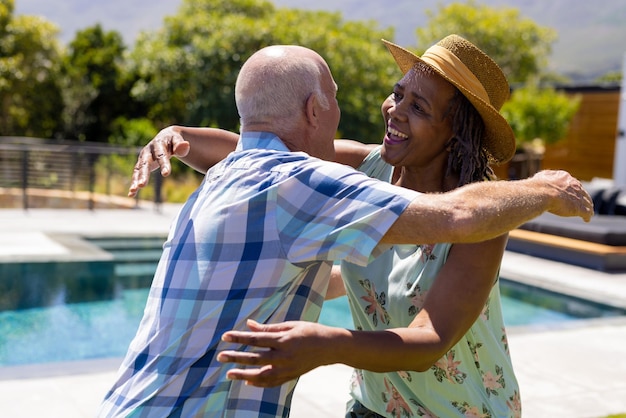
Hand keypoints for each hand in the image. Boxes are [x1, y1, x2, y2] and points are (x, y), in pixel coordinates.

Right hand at [127, 126, 190, 196]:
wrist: (164, 137)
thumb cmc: (173, 140)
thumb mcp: (177, 140)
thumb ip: (180, 145)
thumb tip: (186, 145)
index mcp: (158, 144)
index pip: (161, 155)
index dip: (164, 164)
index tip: (166, 174)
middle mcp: (148, 151)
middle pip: (145, 163)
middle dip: (144, 174)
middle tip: (142, 185)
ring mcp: (143, 158)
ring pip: (138, 170)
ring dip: (136, 180)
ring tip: (134, 190)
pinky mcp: (141, 165)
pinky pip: (136, 175)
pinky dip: (134, 184)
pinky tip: (131, 194)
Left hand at [217, 319, 335, 386]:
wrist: (330, 348)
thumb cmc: (310, 331)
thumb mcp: (290, 325)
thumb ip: (268, 327)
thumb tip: (248, 324)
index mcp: (284, 340)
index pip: (256, 339)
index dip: (239, 338)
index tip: (224, 337)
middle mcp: (284, 357)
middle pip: (255, 358)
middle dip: (236, 357)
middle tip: (220, 356)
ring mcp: (287, 369)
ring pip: (260, 375)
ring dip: (243, 374)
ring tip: (228, 373)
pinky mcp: (290, 376)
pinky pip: (271, 383)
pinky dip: (258, 383)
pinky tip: (247, 380)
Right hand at [533, 170, 593, 221]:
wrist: (542, 193)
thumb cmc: (538, 185)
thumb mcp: (542, 176)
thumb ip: (548, 176)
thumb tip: (546, 178)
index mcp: (567, 179)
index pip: (575, 184)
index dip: (576, 190)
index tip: (576, 193)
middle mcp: (575, 187)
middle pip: (584, 194)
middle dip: (585, 199)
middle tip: (586, 204)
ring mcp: (578, 198)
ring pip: (587, 203)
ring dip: (588, 208)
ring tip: (589, 213)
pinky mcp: (578, 208)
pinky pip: (586, 213)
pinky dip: (587, 216)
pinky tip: (586, 219)